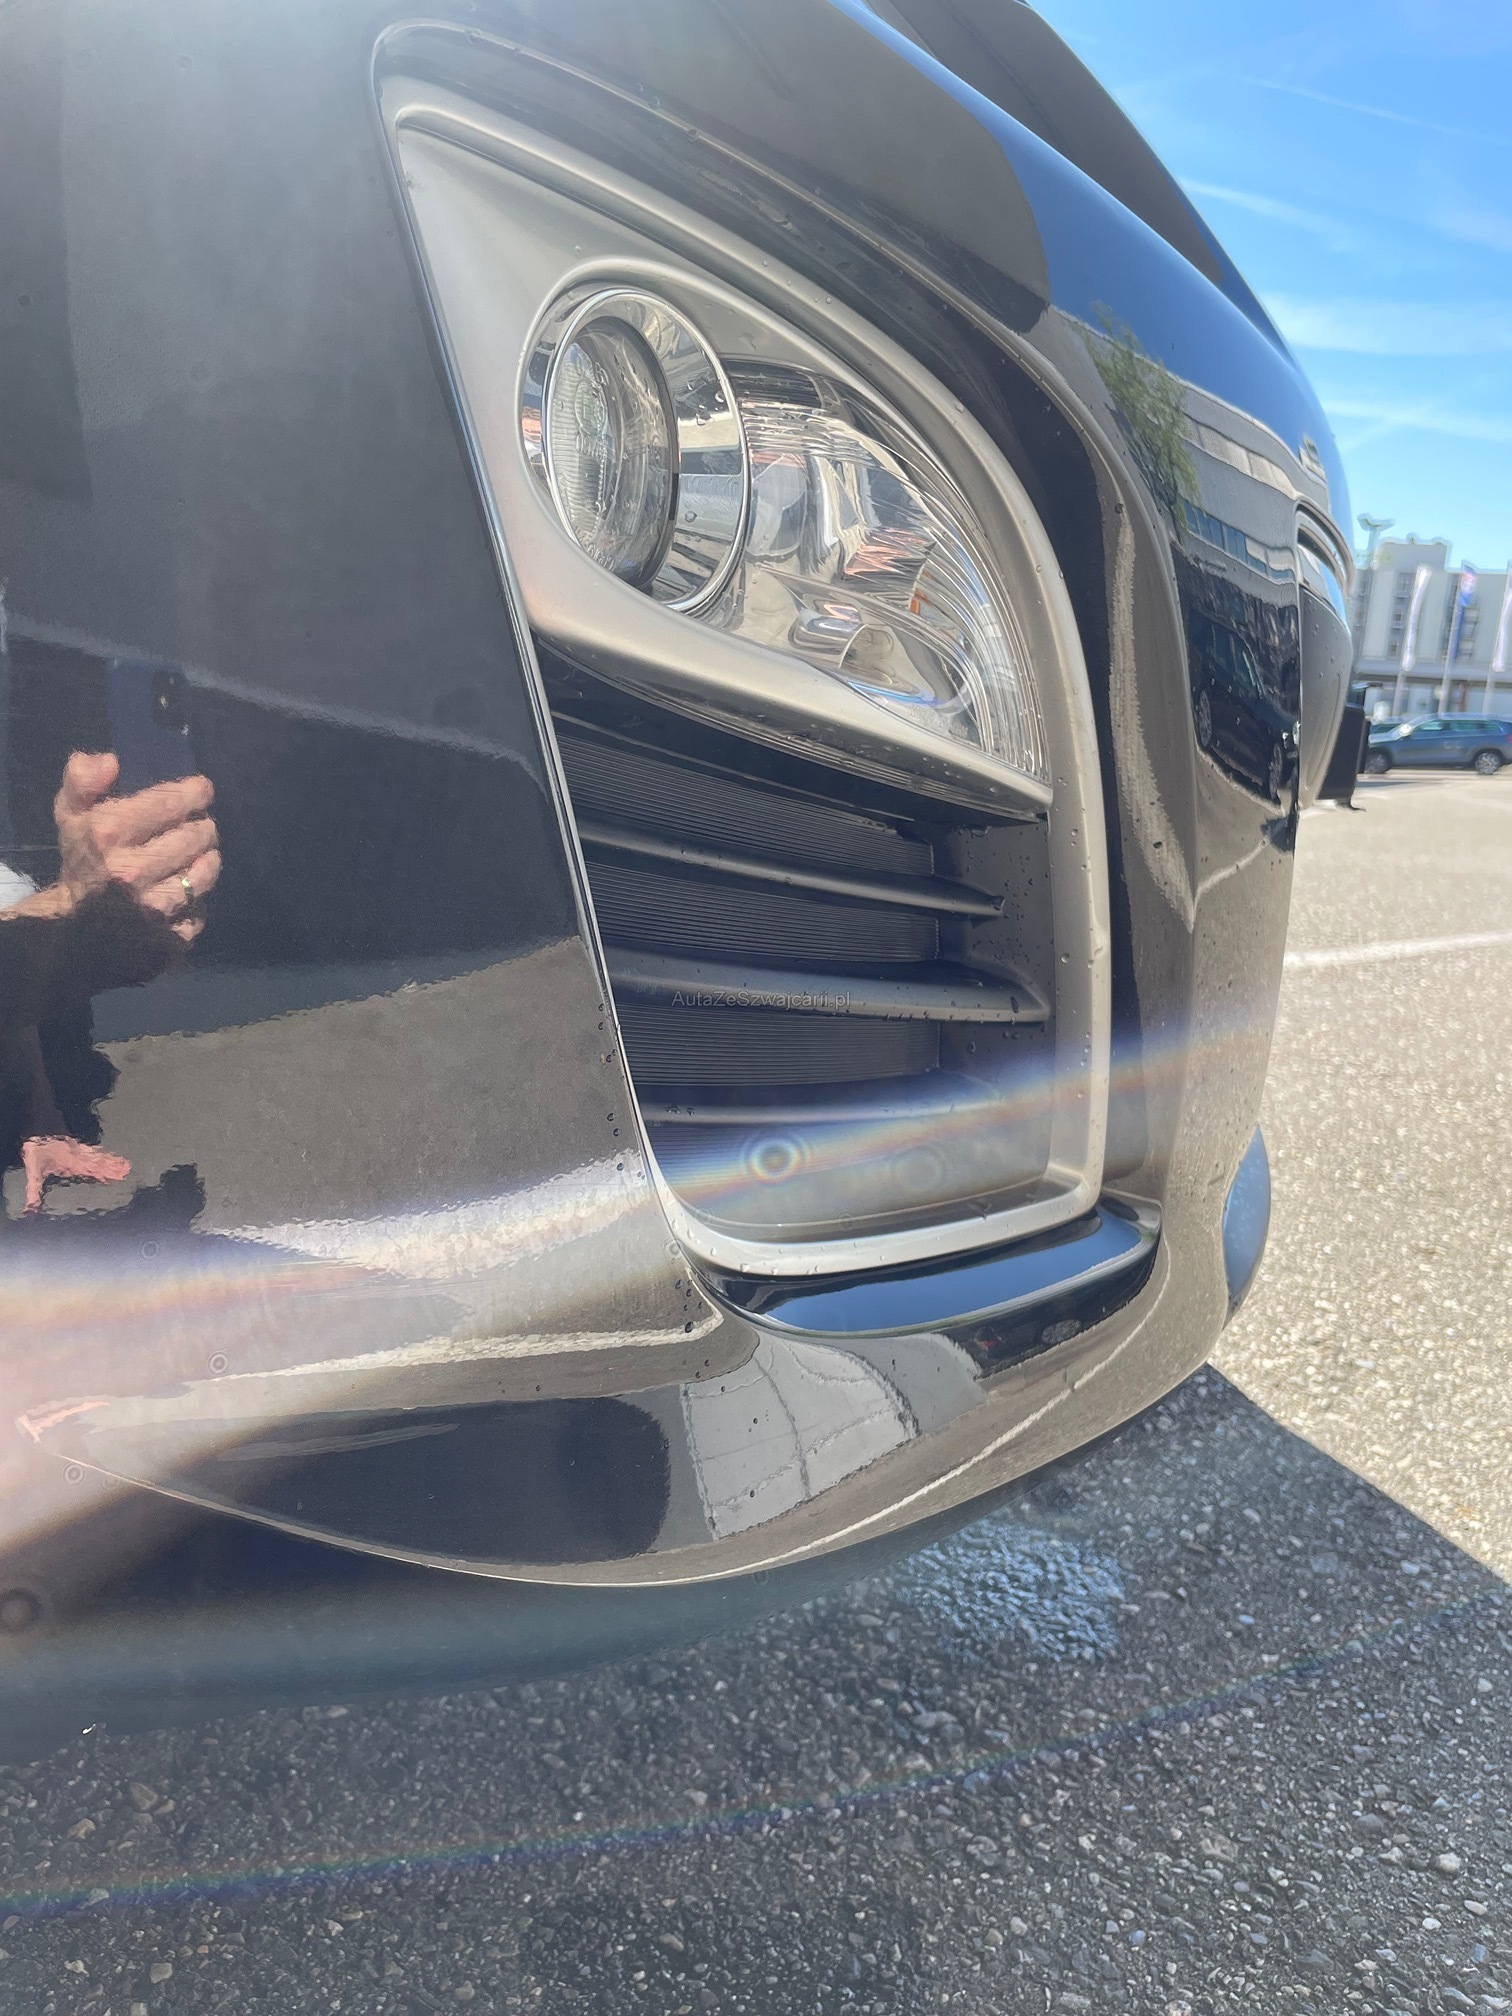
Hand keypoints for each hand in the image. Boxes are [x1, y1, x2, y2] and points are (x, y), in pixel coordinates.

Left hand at [22, 1134, 132, 1213]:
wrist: (35, 1131)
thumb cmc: (34, 1153)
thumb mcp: (32, 1174)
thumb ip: (34, 1192)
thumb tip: (30, 1210)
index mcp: (70, 1164)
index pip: (91, 1170)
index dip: (105, 1173)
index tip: (119, 1176)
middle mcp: (77, 1157)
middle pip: (98, 1163)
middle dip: (113, 1167)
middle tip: (127, 1170)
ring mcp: (77, 1150)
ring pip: (97, 1156)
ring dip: (110, 1160)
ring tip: (125, 1163)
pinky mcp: (74, 1144)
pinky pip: (91, 1149)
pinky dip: (100, 1152)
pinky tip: (106, 1153)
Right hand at [52, 751, 219, 942]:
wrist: (72, 928)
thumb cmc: (80, 861)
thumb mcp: (70, 815)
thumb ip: (84, 780)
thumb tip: (111, 760)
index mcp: (108, 835)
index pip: (170, 803)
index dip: (195, 792)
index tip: (201, 790)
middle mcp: (133, 872)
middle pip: (198, 835)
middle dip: (201, 825)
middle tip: (197, 825)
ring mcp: (153, 908)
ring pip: (207, 871)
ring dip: (206, 858)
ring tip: (197, 852)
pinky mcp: (170, 938)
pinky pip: (202, 908)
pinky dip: (198, 897)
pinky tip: (185, 888)